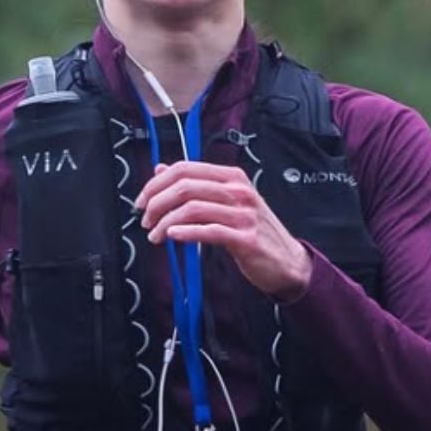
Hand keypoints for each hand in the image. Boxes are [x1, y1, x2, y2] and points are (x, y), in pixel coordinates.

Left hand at [135, 161, 314, 299]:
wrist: (287, 261)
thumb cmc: (254, 231)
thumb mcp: (227, 201)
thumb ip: (196, 186)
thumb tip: (162, 170)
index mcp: (232, 177)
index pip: (185, 169)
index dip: (157, 184)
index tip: (143, 200)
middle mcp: (239, 191)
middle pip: (185, 186)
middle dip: (156, 203)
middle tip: (145, 219)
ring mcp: (244, 214)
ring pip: (192, 208)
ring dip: (165, 222)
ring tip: (155, 235)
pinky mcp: (245, 239)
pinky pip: (208, 231)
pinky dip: (185, 233)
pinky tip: (171, 238)